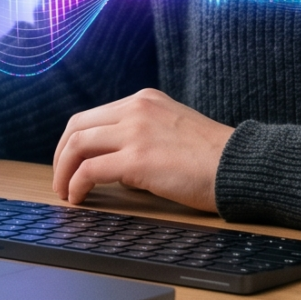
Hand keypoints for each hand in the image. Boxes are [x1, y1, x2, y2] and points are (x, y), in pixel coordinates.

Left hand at [50, 88, 233, 212]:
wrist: (240, 166)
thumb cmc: (214, 159)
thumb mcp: (175, 131)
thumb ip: (145, 137)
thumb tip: (117, 166)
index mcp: (145, 100)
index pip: (93, 116)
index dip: (73, 142)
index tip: (69, 163)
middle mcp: (136, 109)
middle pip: (77, 126)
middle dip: (61, 155)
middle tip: (60, 179)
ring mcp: (136, 131)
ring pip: (77, 145)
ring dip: (63, 172)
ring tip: (66, 193)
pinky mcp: (137, 158)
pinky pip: (89, 170)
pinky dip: (76, 185)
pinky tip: (79, 199)